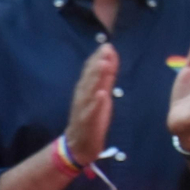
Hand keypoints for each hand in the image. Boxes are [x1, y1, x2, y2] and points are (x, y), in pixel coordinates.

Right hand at [64, 44, 117, 166]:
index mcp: (86, 88)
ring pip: (89, 90)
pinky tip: (101, 94)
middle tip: (106, 50)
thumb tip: (111, 55)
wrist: (79, 143)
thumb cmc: (92, 116)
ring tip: (104, 65)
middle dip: (98, 62)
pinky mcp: (87, 121)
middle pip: (90, 77)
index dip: (99, 57)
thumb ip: (106, 76)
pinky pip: (91, 111)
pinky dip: (96, 102)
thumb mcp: (101, 93)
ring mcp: (84, 107)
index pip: (91, 69)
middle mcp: (83, 95)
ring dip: (96, 77)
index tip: (108, 45)